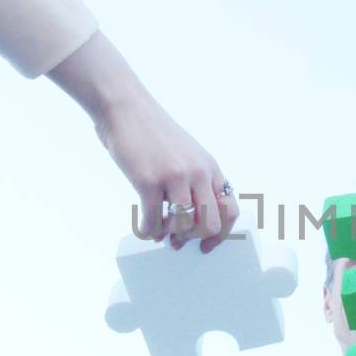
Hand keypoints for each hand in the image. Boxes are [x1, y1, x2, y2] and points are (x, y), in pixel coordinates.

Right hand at [48, 31, 238, 251]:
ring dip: (170, 235)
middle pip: (210, 225)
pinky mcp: (148, 180)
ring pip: (184, 226)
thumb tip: (190, 221)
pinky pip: (154, 221)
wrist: (125, 108)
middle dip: (194, 238)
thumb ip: (194, 181)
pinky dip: (149, 230)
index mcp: (210, 168)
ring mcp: (174, 177)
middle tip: (177, 240)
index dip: (221, 235)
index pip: (230, 211)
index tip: (204, 247)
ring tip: (159, 230)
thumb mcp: (186, 154)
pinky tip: (144, 226)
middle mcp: (198, 173)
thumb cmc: (152, 134)